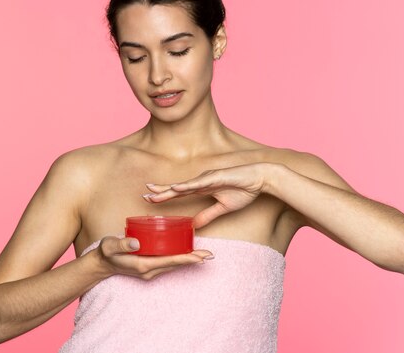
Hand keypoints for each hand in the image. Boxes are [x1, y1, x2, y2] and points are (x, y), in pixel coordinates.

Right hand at [95, 236, 212, 279]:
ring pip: (173, 265)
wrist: (101, 264)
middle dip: (193, 260)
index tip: (200, 257)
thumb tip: (137, 242)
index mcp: (143, 265)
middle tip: (211, 255)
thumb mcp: (110, 246)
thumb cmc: (106, 252)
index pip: (169, 261)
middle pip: (175, 265)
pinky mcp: (149, 267)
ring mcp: (150, 271)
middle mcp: (149, 270)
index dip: (186, 259)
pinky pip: (167, 263)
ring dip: (188, 260)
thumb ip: (122, 243)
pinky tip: (186, 254)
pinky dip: (179, 259)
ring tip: (204, 254)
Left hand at [142, 163, 271, 228]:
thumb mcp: (223, 208)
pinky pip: (199, 183)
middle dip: (160, 192)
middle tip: (143, 196)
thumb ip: (208, 215)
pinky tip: (176, 187)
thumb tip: (195, 225)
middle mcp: (201, 182)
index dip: (165, 196)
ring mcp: (207, 178)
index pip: (179, 193)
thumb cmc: (243, 190)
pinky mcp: (216, 177)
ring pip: (183, 185)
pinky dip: (187, 186)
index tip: (150, 199)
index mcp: (202, 188)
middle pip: (176, 188)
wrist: (259, 179)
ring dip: (168, 189)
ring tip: (153, 192)